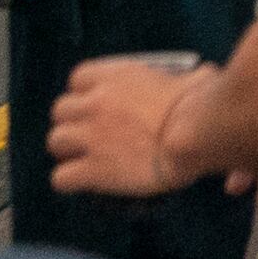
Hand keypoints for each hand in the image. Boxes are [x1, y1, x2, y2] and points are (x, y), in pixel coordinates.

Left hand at [46, 55, 205, 200]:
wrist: (195, 135)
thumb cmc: (201, 105)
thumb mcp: (194, 77)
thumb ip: (187, 77)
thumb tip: (202, 77)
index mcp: (117, 76)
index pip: (79, 78)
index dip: (85, 93)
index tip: (99, 104)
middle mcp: (96, 102)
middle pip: (60, 110)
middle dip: (72, 123)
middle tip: (91, 135)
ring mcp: (91, 136)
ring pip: (55, 142)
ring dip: (68, 151)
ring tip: (86, 160)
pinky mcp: (93, 169)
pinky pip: (61, 178)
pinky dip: (70, 181)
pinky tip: (86, 182)